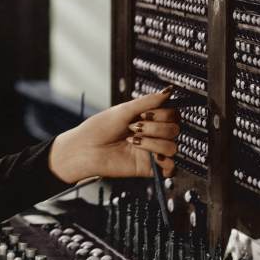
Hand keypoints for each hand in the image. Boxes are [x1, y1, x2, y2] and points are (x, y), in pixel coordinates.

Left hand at [48, 87, 179, 182]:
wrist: (85, 150)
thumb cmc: (98, 129)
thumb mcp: (124, 110)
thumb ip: (149, 101)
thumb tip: (169, 91)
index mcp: (147, 120)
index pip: (172, 115)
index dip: (163, 113)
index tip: (143, 114)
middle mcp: (151, 135)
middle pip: (175, 129)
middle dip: (154, 127)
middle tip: (134, 127)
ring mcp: (150, 151)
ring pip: (172, 146)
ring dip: (153, 142)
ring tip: (133, 141)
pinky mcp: (148, 168)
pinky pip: (170, 167)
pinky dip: (164, 161)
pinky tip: (150, 156)